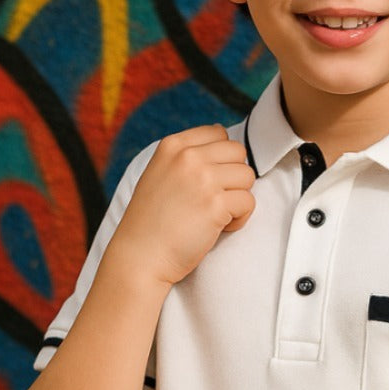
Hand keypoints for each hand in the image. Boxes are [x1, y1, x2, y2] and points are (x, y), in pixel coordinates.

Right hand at [110, 124, 255, 286]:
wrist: (140, 256)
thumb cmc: (152, 221)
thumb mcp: (160, 173)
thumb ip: (186, 156)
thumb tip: (223, 137)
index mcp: (172, 145)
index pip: (218, 133)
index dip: (221, 159)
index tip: (207, 181)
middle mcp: (187, 157)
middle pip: (237, 152)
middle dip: (233, 177)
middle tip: (214, 199)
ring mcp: (203, 179)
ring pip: (247, 176)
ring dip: (238, 198)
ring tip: (215, 214)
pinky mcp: (215, 205)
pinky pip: (248, 202)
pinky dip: (239, 219)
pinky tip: (218, 227)